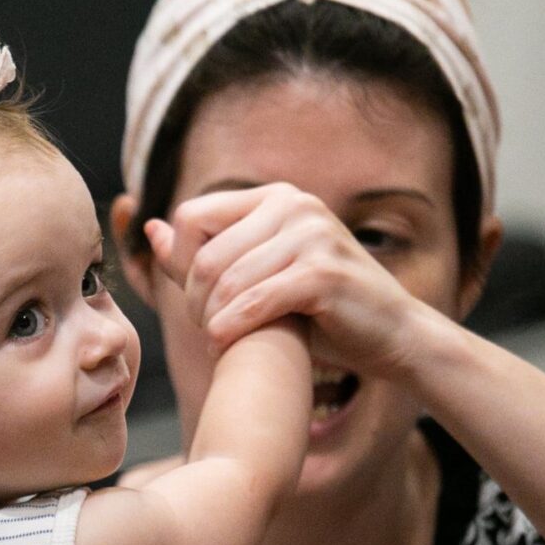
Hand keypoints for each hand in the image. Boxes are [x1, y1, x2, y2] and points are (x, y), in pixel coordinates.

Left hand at [145, 182, 425, 376]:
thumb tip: (151, 228)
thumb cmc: (323, 310)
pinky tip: (224, 346)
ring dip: (211, 319)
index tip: (196, 301)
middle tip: (205, 330)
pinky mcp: (324, 273)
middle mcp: (294, 204)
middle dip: (194, 299)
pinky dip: (231, 328)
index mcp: (276, 198)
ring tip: (216, 341)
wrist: (393, 334)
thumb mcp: (260, 275)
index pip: (192, 216)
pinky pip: (254, 301)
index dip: (181, 262)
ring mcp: (312, 235)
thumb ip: (205, 254)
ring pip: (226, 280)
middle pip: (205, 252)